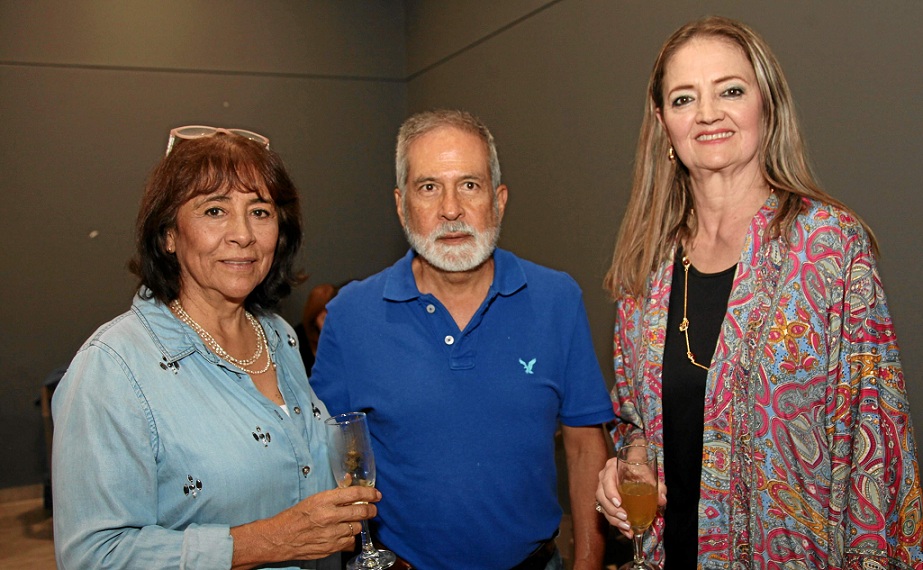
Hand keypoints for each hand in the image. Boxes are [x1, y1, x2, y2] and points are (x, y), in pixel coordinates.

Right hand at [231, 485, 379, 568]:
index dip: (370, 493)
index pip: (355, 493)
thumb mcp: (314, 499)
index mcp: (325, 500)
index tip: (376, 495)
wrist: (280, 537)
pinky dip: (348, 537)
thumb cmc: (295, 516)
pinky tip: (342, 533)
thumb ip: (334, 494)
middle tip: (372, 509)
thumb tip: (350, 483)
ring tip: (350, 521)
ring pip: (357, 527)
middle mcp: (330, 516)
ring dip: (356, 524)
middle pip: (362, 511)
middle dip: (371, 509)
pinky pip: (349, 541)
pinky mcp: (331, 547)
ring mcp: (331, 533)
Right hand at [595, 457, 666, 538]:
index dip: (610, 493)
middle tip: (625, 518)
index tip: (619, 503)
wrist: (636, 467)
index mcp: (612, 467)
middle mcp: (604, 478)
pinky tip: (627, 532)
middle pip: (601, 496)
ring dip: (614, 519)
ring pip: (602, 506)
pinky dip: (617, 524)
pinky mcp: (607, 501)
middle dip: (612, 510)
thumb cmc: (641, 469)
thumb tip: (661, 500)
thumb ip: (658, 486)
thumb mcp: (650, 475)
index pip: (606, 480)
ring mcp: (603, 490)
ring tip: (627, 527)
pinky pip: (608, 513)